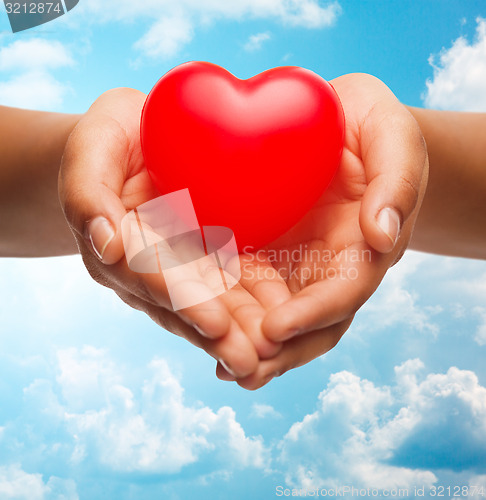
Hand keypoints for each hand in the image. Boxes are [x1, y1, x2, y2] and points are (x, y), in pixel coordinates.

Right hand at [59, 88, 281, 378]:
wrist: (137, 139)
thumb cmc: (112, 139)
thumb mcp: (93, 148)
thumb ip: (88, 193)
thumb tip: (106, 245)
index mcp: (120, 244)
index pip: (149, 276)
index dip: (180, 299)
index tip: (214, 323)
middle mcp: (150, 267)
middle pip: (182, 305)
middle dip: (216, 333)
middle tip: (250, 361)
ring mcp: (180, 266)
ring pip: (209, 303)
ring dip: (238, 332)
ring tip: (270, 356)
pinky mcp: (207, 258)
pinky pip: (232, 285)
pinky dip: (254, 306)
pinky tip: (280, 328)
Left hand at [217, 73, 428, 388]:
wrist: (337, 124)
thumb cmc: (371, 129)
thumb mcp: (391, 138)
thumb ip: (396, 182)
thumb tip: (382, 236)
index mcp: (361, 248)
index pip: (344, 292)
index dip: (313, 314)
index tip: (277, 330)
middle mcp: (327, 268)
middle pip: (309, 324)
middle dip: (279, 351)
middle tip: (241, 371)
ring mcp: (294, 265)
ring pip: (275, 317)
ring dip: (250, 345)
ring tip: (219, 366)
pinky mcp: (264, 254)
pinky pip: (246, 289)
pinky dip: (228, 312)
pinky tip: (200, 325)